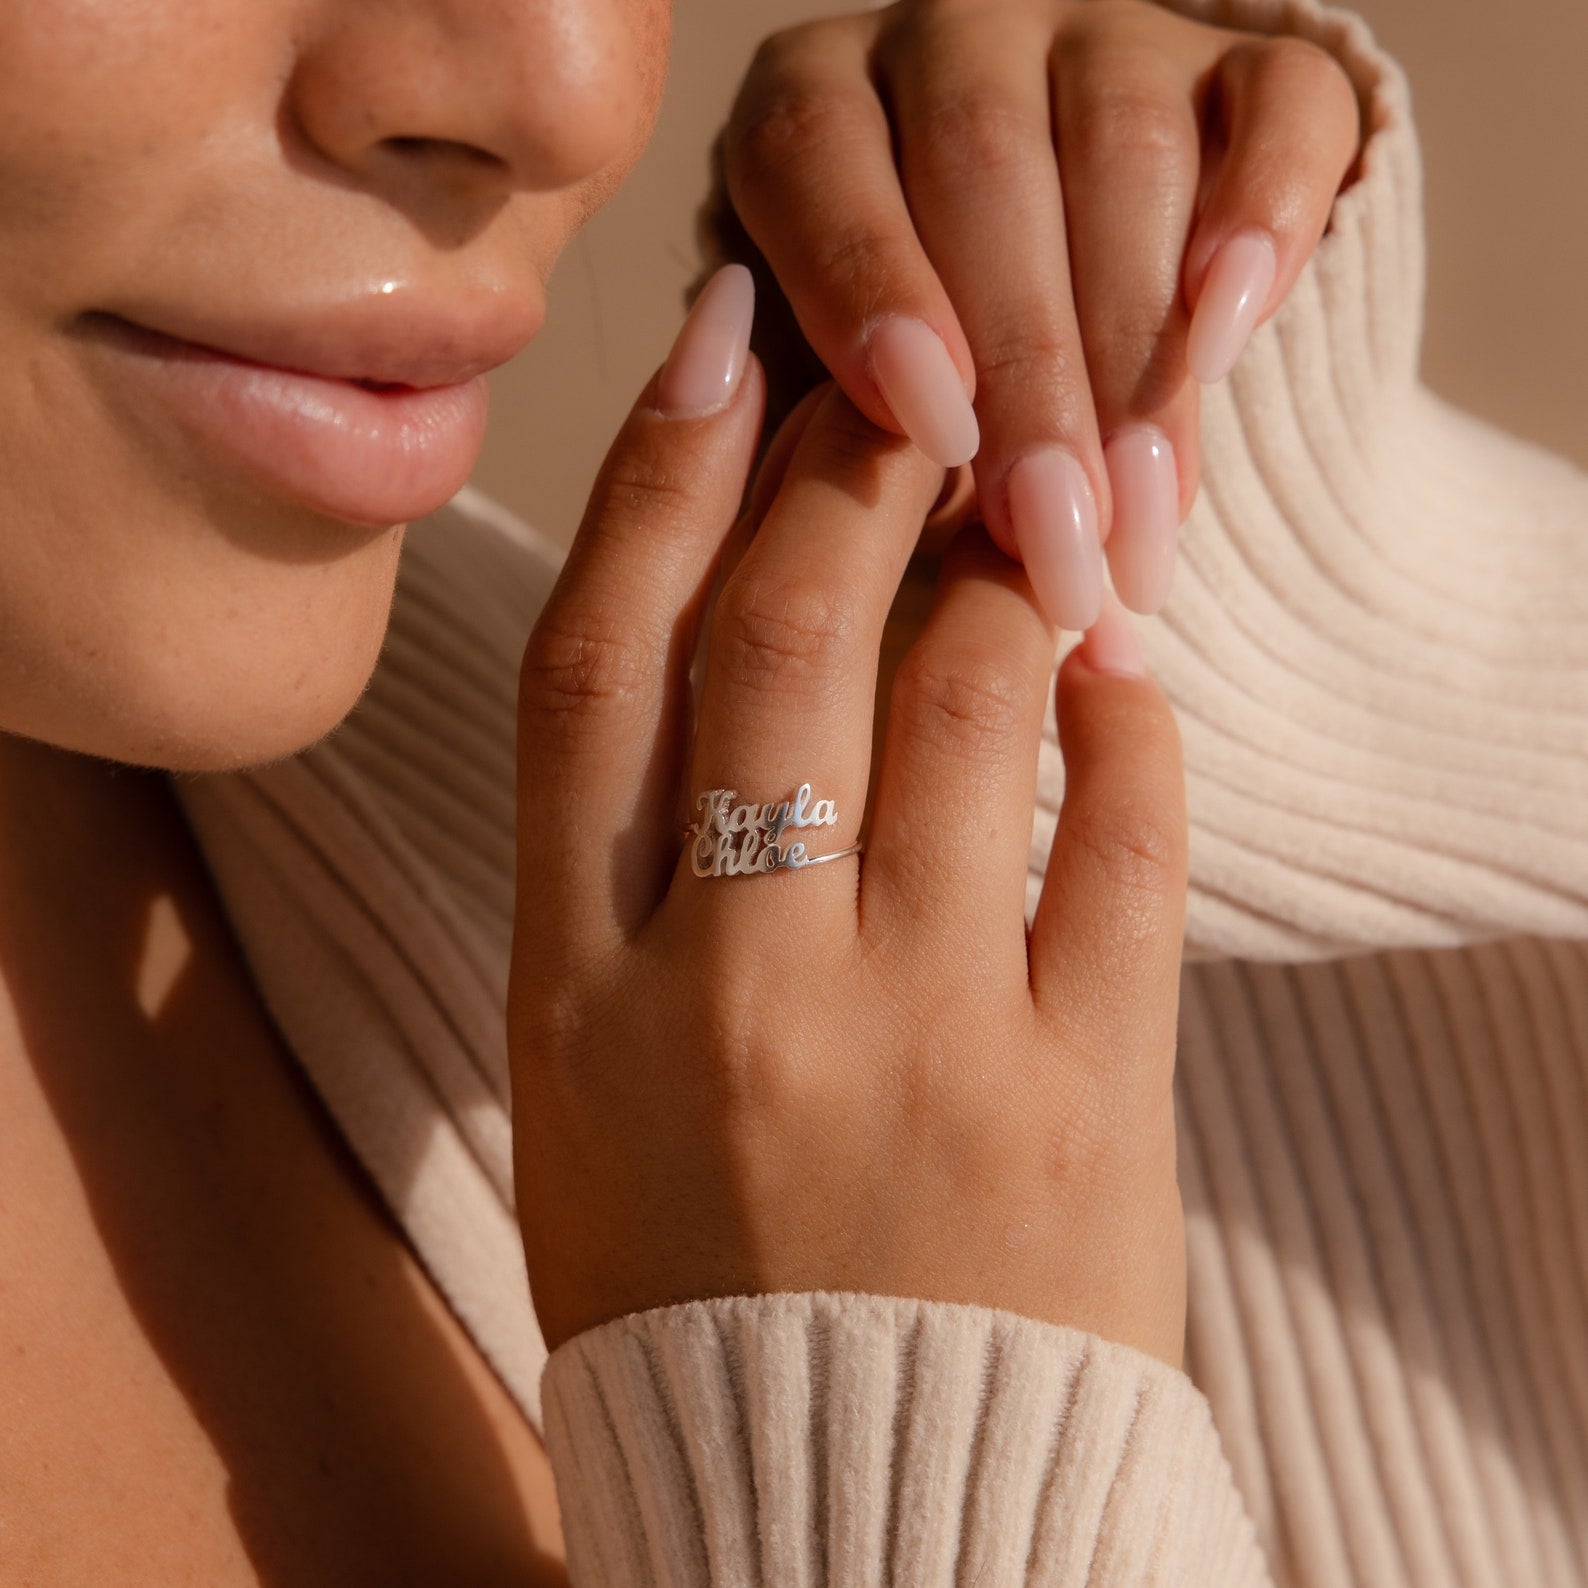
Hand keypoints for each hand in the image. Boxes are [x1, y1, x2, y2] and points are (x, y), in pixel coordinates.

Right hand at [509, 266, 1189, 1365]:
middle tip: (904, 392)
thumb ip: (628, 884)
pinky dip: (1130, 719)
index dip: (654, 482)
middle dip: (846, 474)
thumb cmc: (695, 1287)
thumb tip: (723, 657)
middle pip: (781, 643)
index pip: (599, 670)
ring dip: (1001, 569)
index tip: (722, 350)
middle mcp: (729, 987)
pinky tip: (1123, 667)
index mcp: (577, 992)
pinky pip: (1119, 838)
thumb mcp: (589, 1090)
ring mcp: (911, 1039)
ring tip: (1025, 518)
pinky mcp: (1076, 1097)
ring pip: (963, 702)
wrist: (848, 1517)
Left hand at [713, 0, 1361, 628]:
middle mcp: (950, 40)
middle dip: (1029, 372)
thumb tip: (896, 530)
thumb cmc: (898, 397)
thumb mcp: (834, 415)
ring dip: (1135, 351)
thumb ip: (847, 440)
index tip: (937, 431)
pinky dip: (1266, 220)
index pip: (818, 152)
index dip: (873, 287)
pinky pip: (1285, 105)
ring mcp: (1100, 37)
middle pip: (985, 168)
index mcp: (814, 100)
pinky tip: (1228, 344)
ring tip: (1138, 513)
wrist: (1024, 349)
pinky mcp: (1239, 65)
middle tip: (1055, 531)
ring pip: (1126, 150)